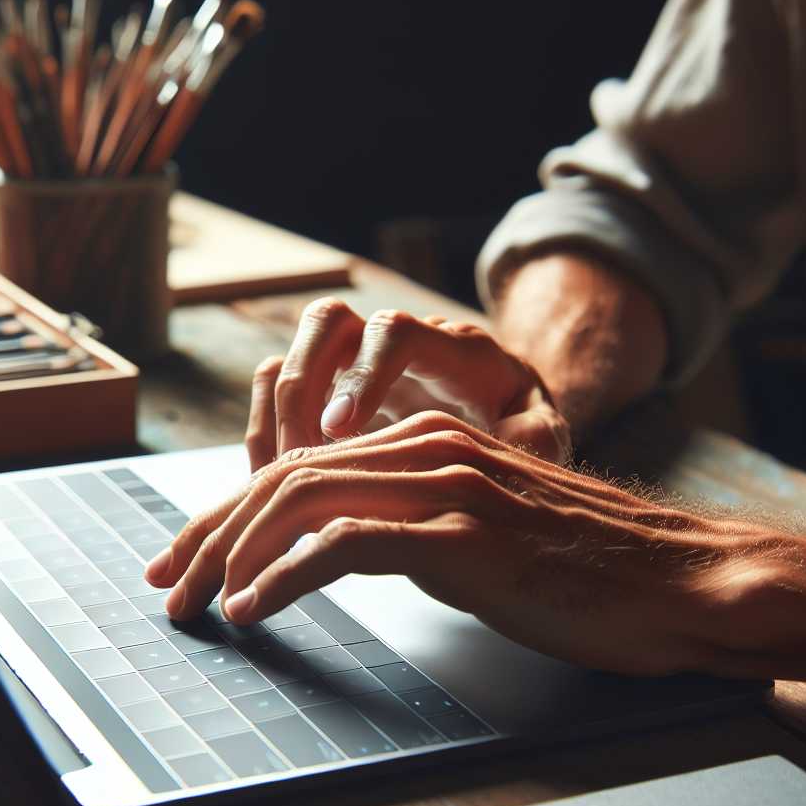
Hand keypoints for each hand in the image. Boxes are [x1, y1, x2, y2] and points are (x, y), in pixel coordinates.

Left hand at [147, 411, 792, 676]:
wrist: (686, 581)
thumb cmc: (598, 571)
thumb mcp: (493, 534)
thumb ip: (426, 527)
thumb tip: (362, 553)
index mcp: (432, 442)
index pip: (301, 466)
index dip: (232, 513)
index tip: (188, 558)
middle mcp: (431, 448)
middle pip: (284, 479)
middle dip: (211, 534)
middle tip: (167, 585)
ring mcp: (448, 487)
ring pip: (302, 502)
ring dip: (234, 558)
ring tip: (197, 605)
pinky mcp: (464, 536)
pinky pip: (347, 545)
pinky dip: (287, 577)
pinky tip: (254, 610)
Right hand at [244, 297, 571, 470]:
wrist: (501, 415)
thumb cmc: (519, 424)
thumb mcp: (542, 432)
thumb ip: (539, 435)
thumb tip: (521, 438)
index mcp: (453, 350)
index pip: (399, 334)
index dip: (363, 375)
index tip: (339, 432)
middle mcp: (395, 342)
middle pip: (330, 322)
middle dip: (304, 386)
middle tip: (298, 455)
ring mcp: (355, 364)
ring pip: (293, 352)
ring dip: (273, 414)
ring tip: (278, 478)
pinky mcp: (328, 393)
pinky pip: (274, 391)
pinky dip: (263, 432)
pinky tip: (273, 482)